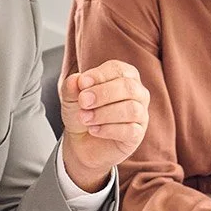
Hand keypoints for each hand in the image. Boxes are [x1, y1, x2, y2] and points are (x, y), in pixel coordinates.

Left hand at [59, 60, 150, 191]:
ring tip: (85, 118)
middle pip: (128, 87)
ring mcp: (140, 114)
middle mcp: (137, 93)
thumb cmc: (82, 112)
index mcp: (124, 76)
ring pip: (131, 109)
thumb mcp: (71, 97)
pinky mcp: (137, 135)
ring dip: (104, 113)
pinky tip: (93, 130)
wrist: (81, 141)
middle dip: (103, 94)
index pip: (119, 69)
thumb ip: (72, 86)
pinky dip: (108, 130)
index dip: (100, 75)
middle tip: (83, 102)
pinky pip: (130, 130)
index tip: (81, 83)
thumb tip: (76, 80)